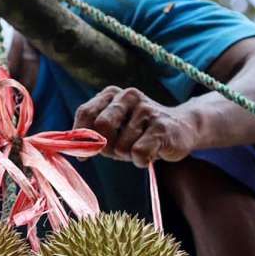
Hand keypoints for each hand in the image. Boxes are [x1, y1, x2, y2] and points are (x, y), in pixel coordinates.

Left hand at [74, 87, 198, 167]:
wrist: (182, 129)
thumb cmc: (139, 132)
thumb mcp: (113, 129)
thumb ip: (91, 134)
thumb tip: (72, 148)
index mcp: (112, 94)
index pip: (86, 113)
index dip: (82, 137)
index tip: (85, 154)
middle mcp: (129, 96)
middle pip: (101, 127)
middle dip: (107, 147)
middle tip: (119, 150)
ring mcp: (147, 110)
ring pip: (121, 147)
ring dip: (128, 155)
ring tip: (141, 146)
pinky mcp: (161, 127)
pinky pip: (139, 154)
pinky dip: (142, 161)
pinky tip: (152, 152)